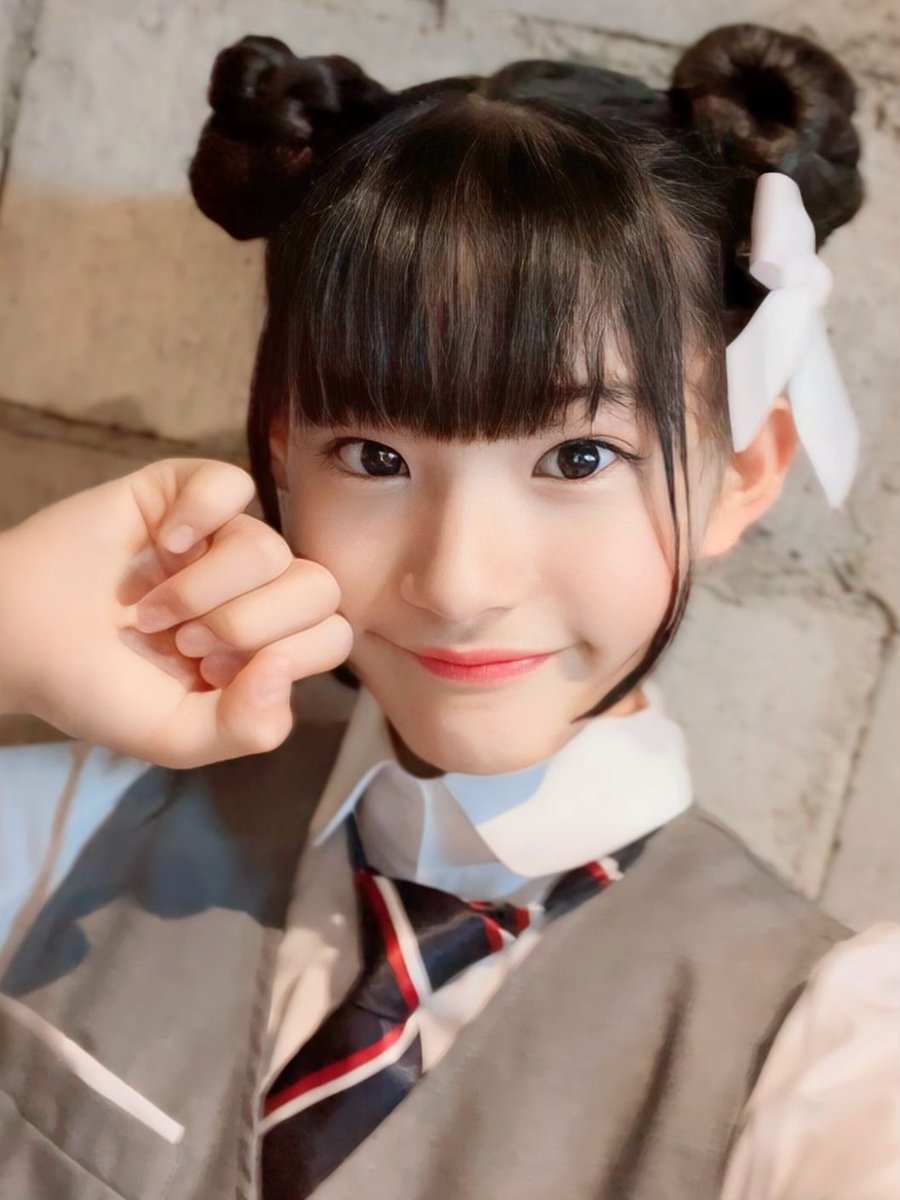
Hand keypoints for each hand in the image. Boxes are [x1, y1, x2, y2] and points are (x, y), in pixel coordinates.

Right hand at [0, 459, 351, 767]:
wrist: (16, 640)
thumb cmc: (97, 687)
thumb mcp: (176, 736)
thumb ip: (247, 727)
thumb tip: (283, 668)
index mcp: (268, 642)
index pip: (333, 636)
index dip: (279, 657)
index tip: (210, 673)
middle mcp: (257, 588)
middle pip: (318, 588)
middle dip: (246, 626)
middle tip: (185, 643)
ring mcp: (223, 537)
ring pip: (269, 547)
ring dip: (201, 589)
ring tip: (152, 611)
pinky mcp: (183, 492)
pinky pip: (231, 484)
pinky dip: (196, 517)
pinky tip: (159, 543)